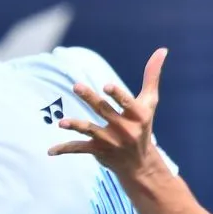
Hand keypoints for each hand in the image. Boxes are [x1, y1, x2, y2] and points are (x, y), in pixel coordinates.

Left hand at [48, 47, 169, 179]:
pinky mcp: (98, 150)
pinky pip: (79, 149)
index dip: (117, 95)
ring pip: (90, 130)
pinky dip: (64, 149)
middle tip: (76, 85)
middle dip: (90, 98)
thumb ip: (151, 76)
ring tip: (61, 122)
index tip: (107, 86)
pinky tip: (50, 151)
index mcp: (137, 115)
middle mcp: (125, 129)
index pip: (127, 103)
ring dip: (75, 126)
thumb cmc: (143, 126)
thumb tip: (162, 49)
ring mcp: (110, 141)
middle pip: (104, 110)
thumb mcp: (149, 102)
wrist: (140, 164)